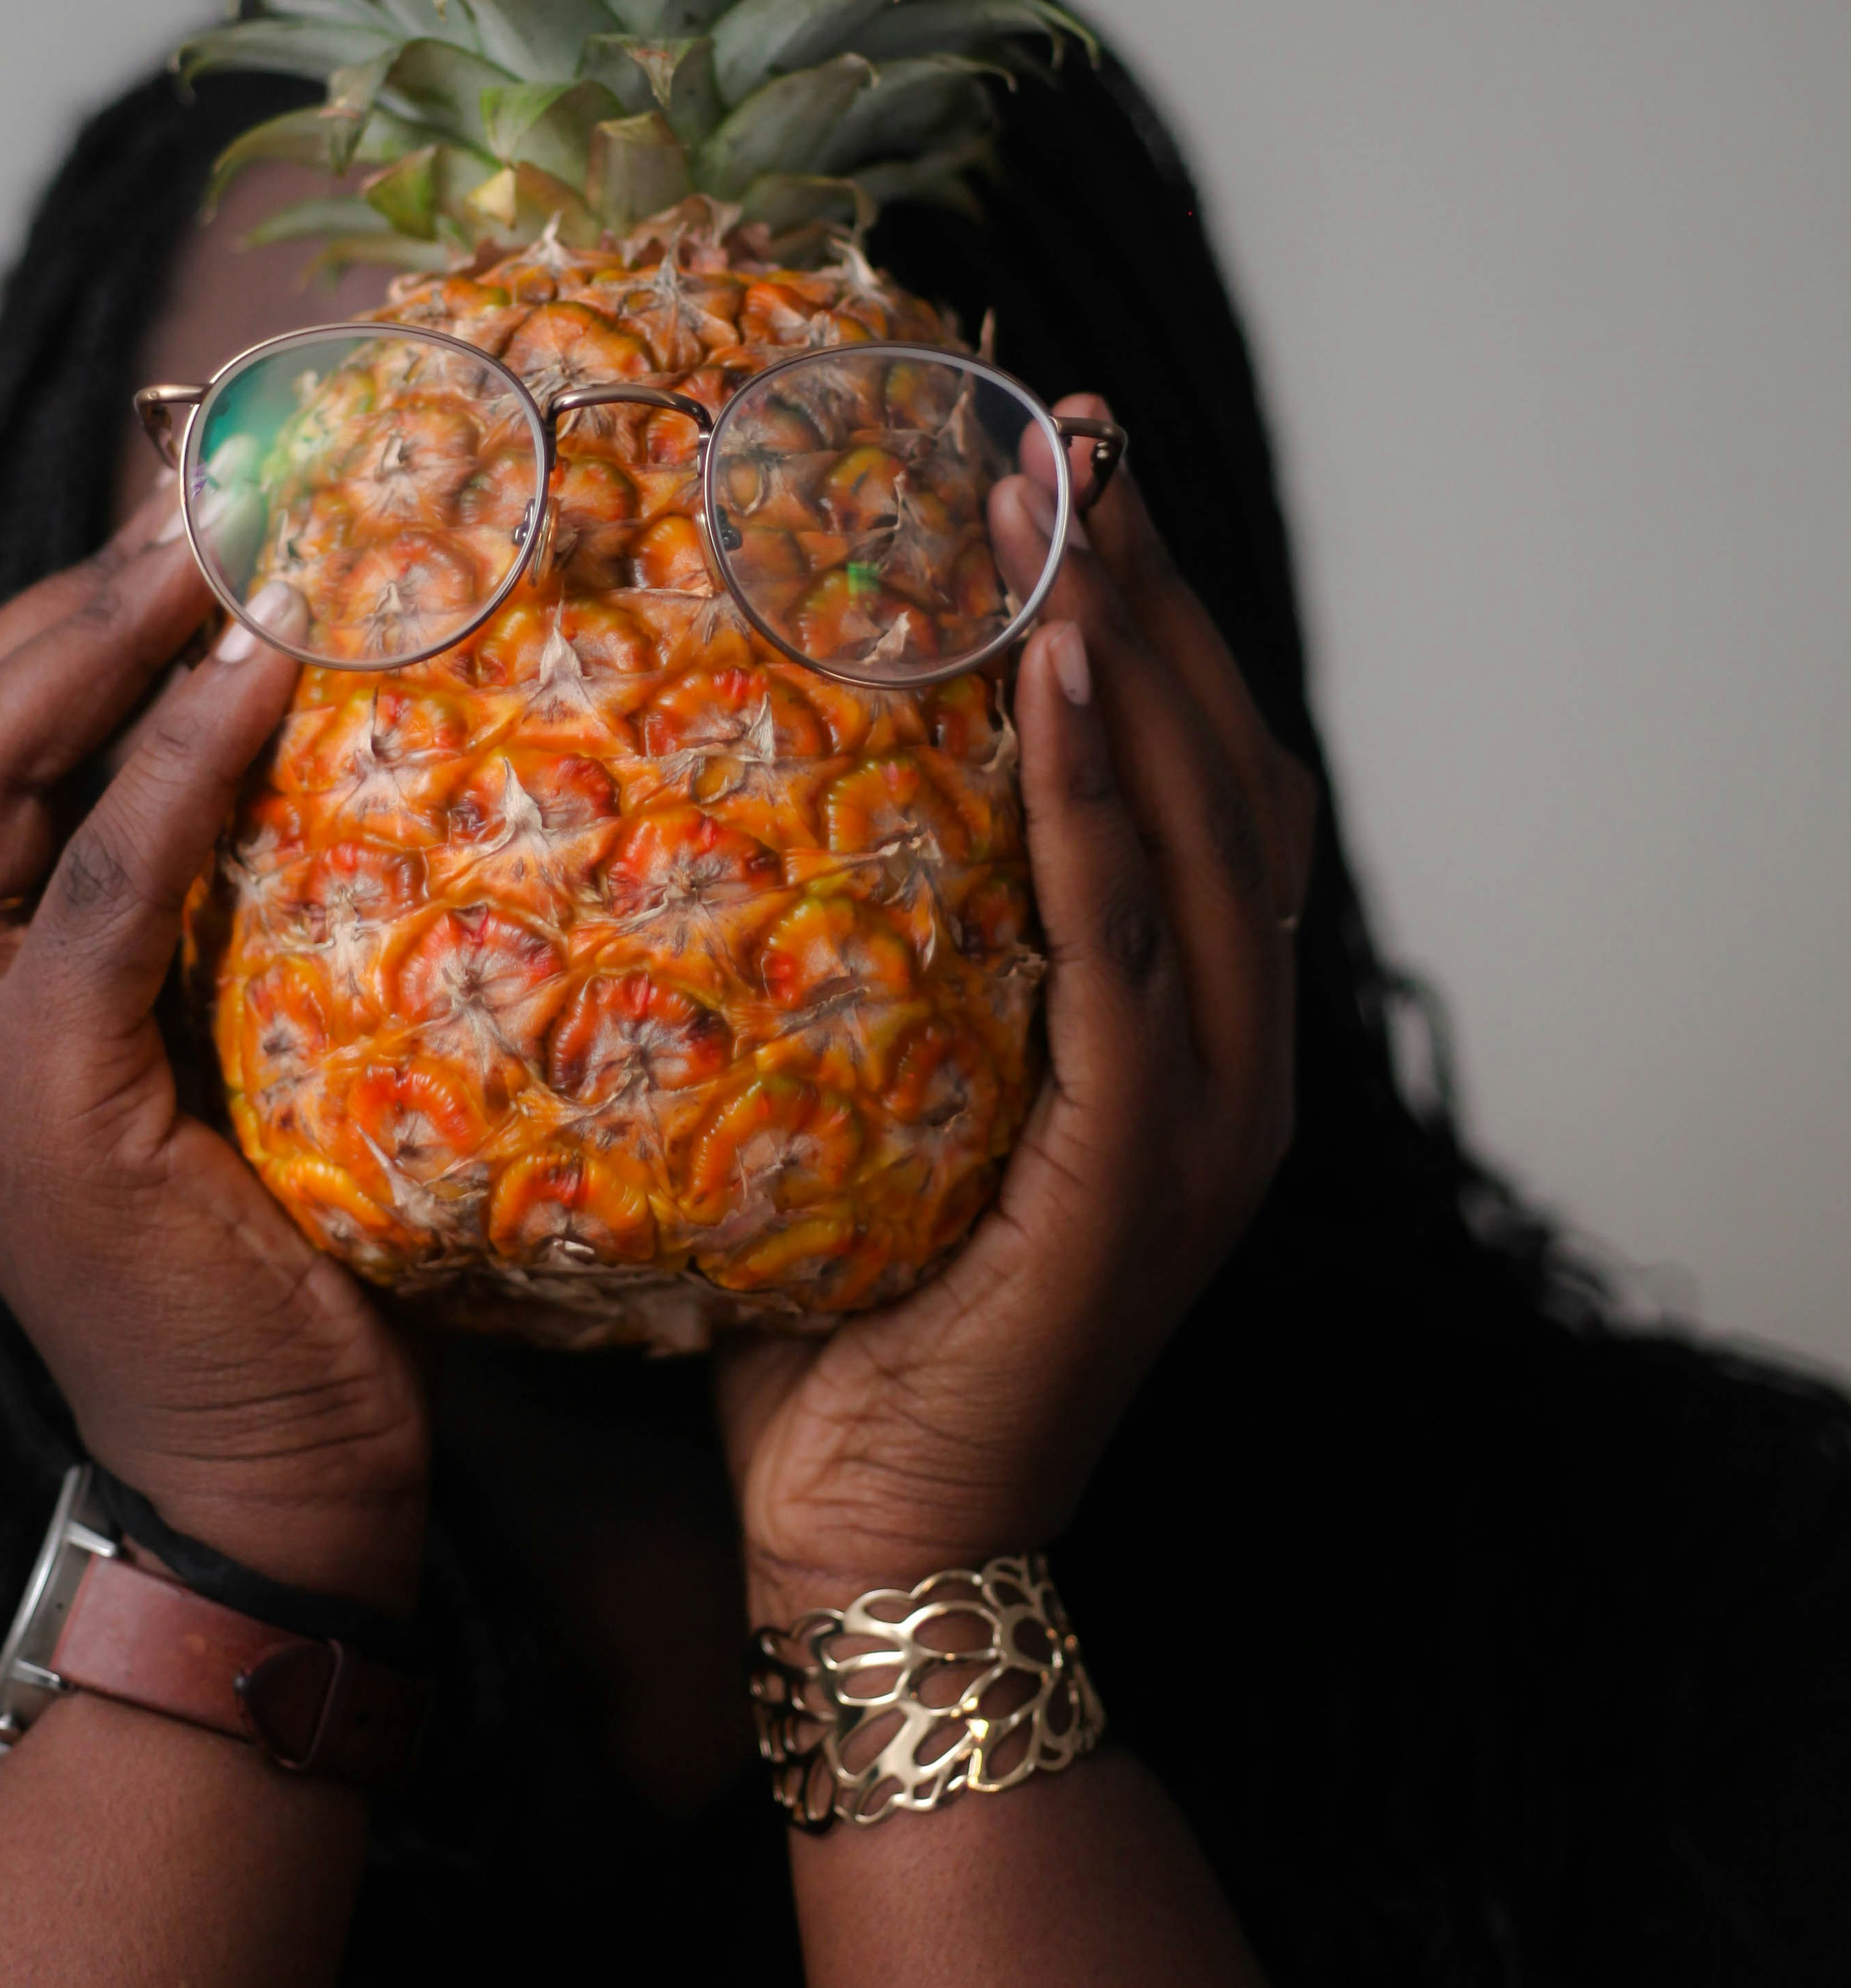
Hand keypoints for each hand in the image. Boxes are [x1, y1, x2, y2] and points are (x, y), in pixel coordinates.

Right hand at [0, 483, 428, 1614]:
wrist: (271, 1477)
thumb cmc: (276, 1255)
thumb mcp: (223, 1038)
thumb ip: (206, 904)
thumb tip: (302, 716)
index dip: (58, 613)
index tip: (189, 509)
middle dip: (79, 592)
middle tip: (216, 491)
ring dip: (114, 636)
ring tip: (236, 539)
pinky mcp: (34, 1107)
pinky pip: (101, 886)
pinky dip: (177, 761)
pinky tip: (261, 673)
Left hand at [719, 399, 1317, 1625]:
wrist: (872, 1546)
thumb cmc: (845, 1325)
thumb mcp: (874, 1099)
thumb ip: (880, 963)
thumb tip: (755, 787)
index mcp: (1182, 1032)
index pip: (1195, 777)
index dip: (1147, 618)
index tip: (1062, 473)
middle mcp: (1232, 1056)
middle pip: (1224, 764)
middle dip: (1149, 590)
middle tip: (1066, 441)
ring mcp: (1210, 1114)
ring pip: (1202, 826)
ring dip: (1128, 652)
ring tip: (1050, 512)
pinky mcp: (1147, 1170)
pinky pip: (1131, 947)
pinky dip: (1101, 804)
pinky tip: (1053, 681)